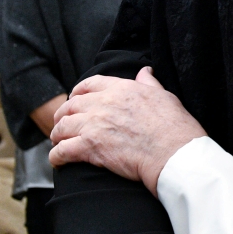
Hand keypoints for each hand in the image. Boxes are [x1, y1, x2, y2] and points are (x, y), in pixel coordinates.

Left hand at [49, 67, 206, 194]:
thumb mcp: (165, 97)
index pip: (90, 84)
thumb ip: (149, 84)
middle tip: (63, 124)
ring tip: (59, 143)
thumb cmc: (176, 128)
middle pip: (71, 106)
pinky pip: (62, 151)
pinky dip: (56, 157)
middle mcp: (104, 103)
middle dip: (63, 115)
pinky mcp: (90, 147)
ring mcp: (95, 125)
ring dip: (58, 135)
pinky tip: (58, 161)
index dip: (78, 92)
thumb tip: (145, 72)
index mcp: (122, 89)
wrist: (174, 154)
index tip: (74, 99)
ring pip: (63, 127)